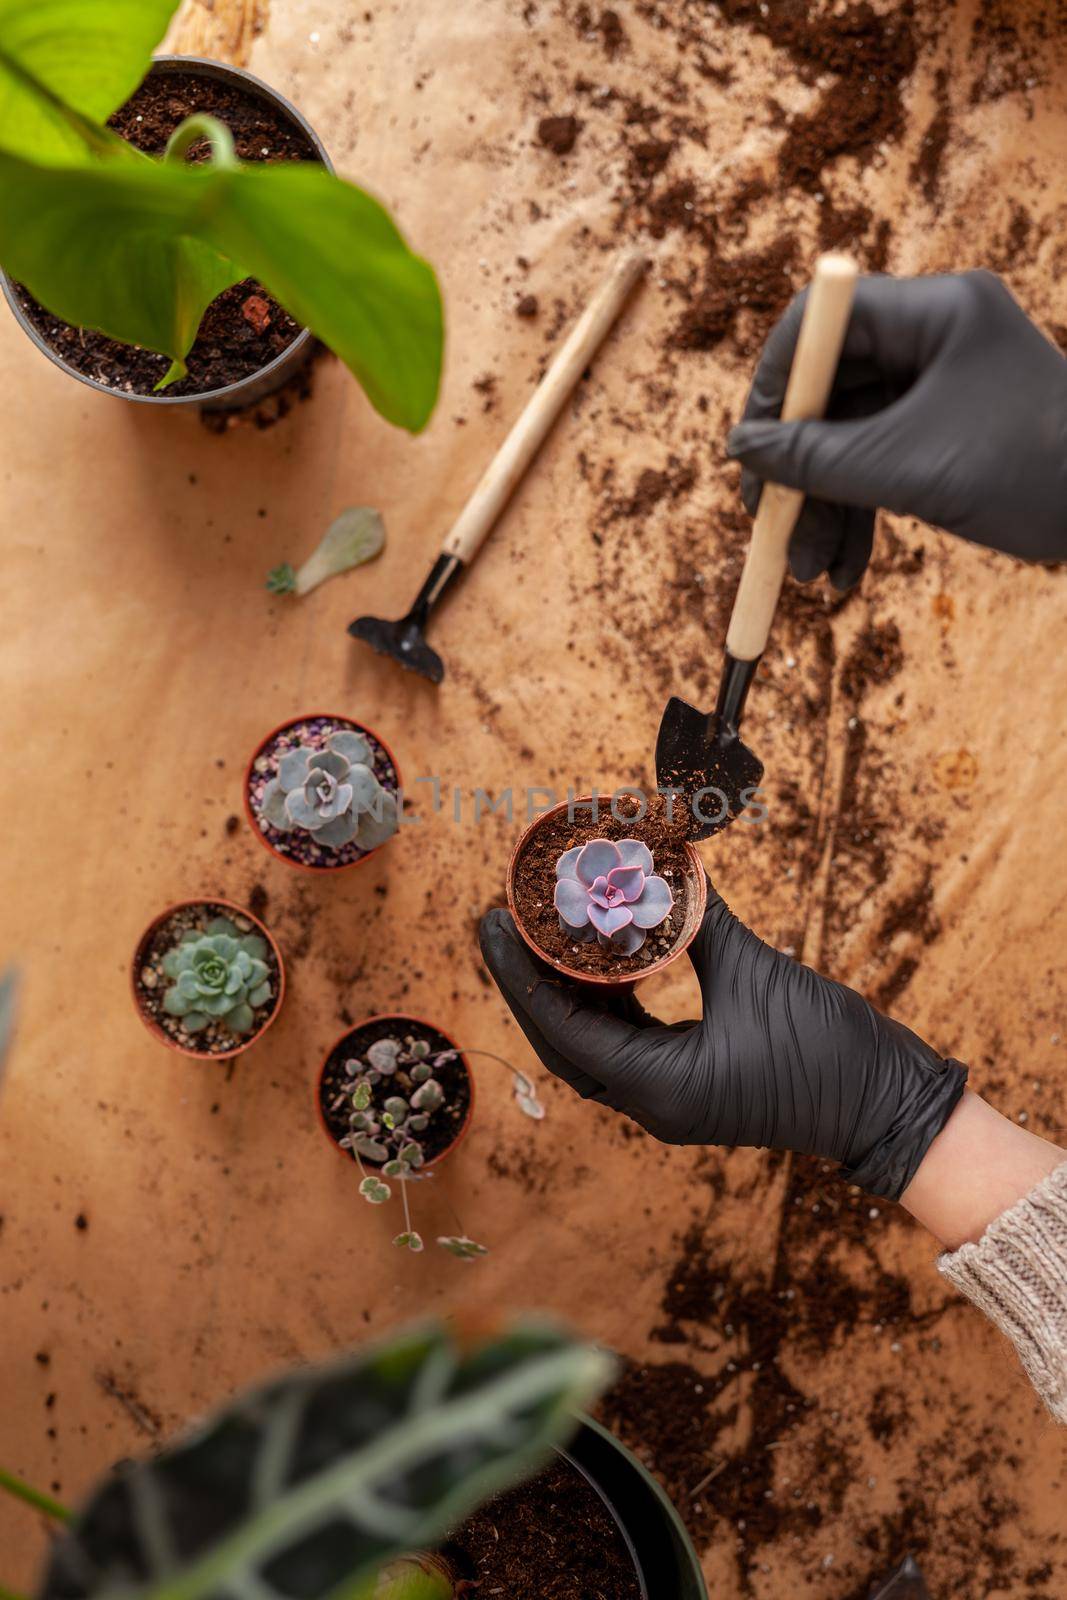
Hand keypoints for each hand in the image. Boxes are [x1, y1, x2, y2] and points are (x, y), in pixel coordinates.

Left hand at [479, 890, 966, 1200]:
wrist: (889, 1106)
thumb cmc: (830, 1050)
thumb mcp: (756, 973)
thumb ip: (699, 920)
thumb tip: (660, 861)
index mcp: (659, 1090)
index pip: (564, 1030)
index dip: (521, 975)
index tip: (492, 923)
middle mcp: (653, 1103)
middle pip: (564, 1040)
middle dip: (528, 980)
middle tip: (500, 919)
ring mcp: (669, 1099)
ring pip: (592, 1042)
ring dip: (564, 989)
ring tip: (538, 929)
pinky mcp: (688, 1084)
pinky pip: (627, 1040)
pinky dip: (606, 999)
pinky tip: (596, 955)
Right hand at [726, 270, 1066, 586]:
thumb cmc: (1034, 472)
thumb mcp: (907, 470)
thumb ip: (817, 459)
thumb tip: (741, 450)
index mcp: (935, 312)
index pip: (821, 319)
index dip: (775, 384)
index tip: (752, 450)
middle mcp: (935, 335)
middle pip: (829, 388)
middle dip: (797, 467)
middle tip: (769, 526)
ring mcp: (943, 383)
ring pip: (851, 435)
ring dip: (824, 505)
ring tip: (810, 571)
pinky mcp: (949, 428)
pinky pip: (882, 459)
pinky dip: (860, 511)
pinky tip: (844, 567)